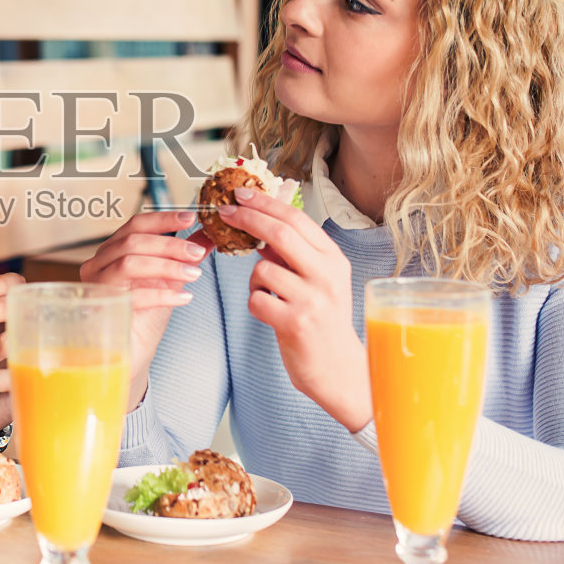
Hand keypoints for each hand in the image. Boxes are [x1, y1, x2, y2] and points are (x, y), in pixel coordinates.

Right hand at [79, 209, 208, 409]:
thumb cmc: (145, 316)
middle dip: (170, 244)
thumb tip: (208, 234)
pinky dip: (162, 293)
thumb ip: (183, 257)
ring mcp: (95, 287)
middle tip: (198, 253)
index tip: (192, 217)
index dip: (163, 218)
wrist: (131, 354)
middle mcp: (97, 264)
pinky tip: (184, 297)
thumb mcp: (169, 280)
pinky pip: (132, 295)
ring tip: (194, 274)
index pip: (135, 224)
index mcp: (112, 251)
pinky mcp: (102, 310)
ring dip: (167, 265)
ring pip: (129, 262)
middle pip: (132, 241)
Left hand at [218, 186, 372, 431]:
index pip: (296, 219)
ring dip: (255, 280)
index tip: (241, 194)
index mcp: (333, 260)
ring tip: (270, 295)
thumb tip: (258, 222)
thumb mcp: (318, 281)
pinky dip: (256, 303)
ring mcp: (312, 300)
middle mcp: (326, 276)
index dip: (265, 203)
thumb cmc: (323, 322)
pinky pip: (257, 299)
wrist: (338, 369)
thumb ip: (293, 254)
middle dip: (247, 218)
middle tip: (224, 212)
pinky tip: (271, 313)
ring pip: (262, 270)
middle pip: (280, 233)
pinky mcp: (294, 323)